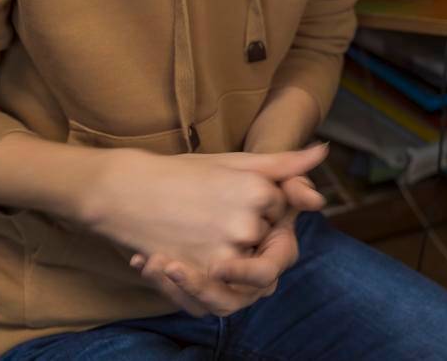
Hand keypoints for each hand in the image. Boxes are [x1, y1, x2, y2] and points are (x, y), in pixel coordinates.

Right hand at [83, 143, 328, 289]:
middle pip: (271, 244)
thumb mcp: (234, 163)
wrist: (124, 191)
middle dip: (253, 237)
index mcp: (257, 190)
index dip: (260, 206)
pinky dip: (212, 281)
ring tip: (205, 240)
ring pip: (253, 274)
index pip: (280, 210)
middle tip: (217, 220)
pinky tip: (189, 259)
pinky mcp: (200, 276)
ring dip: (236, 263)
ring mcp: (223, 253)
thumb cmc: (181, 173)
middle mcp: (246, 223)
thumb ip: (282, 164)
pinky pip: (224, 294)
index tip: (229, 196)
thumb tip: (322, 151)